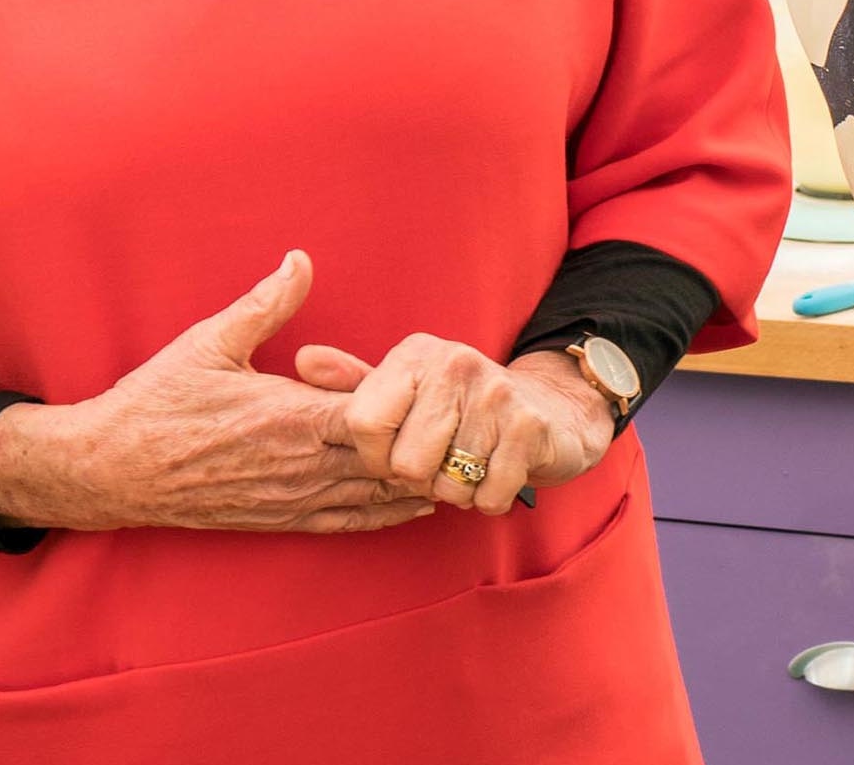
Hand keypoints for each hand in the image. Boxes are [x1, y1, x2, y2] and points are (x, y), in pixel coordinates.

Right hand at [0, 252, 434, 535]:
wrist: (114, 469)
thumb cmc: (158, 401)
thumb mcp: (210, 340)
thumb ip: (266, 303)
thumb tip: (300, 259)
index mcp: (289, 416)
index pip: (373, 414)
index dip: (411, 403)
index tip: (440, 385)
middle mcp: (299, 464)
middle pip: (387, 460)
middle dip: (428, 447)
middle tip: (469, 428)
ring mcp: (292, 498)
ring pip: (376, 497)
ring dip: (419, 483)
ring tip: (460, 466)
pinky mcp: (280, 519)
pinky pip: (348, 522)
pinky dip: (388, 514)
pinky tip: (415, 505)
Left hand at [296, 336, 615, 515]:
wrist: (551, 411)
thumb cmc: (460, 408)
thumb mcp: (405, 388)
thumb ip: (353, 383)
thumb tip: (303, 361)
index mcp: (414, 354)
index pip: (363, 423)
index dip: (375, 456)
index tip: (396, 452)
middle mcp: (453, 362)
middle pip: (406, 464)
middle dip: (422, 479)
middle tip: (442, 460)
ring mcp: (495, 392)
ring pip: (448, 485)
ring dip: (458, 491)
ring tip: (471, 463)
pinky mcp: (529, 427)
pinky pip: (487, 496)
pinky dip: (489, 500)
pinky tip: (497, 472)